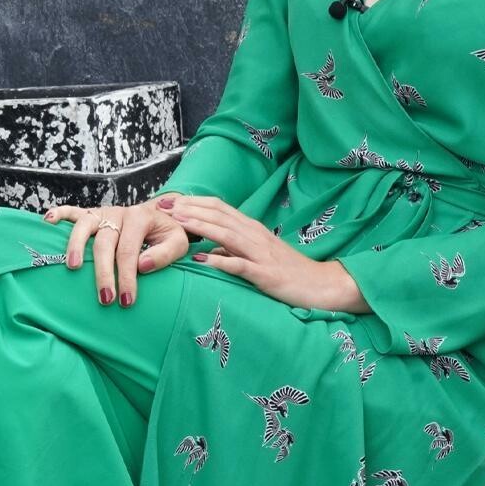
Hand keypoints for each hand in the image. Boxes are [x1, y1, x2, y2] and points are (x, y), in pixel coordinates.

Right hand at [42, 198, 191, 308]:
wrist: (161, 215)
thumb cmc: (166, 233)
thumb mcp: (178, 242)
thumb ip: (165, 254)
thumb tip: (142, 266)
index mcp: (140, 217)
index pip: (129, 251)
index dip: (127, 277)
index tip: (127, 301)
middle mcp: (118, 213)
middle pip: (105, 243)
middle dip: (103, 273)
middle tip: (105, 299)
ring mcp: (103, 213)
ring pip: (84, 226)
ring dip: (75, 246)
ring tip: (72, 267)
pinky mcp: (93, 214)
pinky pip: (72, 211)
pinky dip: (59, 214)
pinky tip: (47, 222)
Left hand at [161, 195, 365, 311]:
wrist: (320, 284)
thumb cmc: (287, 271)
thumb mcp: (256, 256)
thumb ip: (232, 251)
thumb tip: (206, 252)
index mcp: (251, 228)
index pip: (218, 207)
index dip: (193, 202)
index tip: (169, 201)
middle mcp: (255, 235)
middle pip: (218, 215)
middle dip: (189, 209)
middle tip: (163, 206)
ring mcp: (261, 253)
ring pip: (226, 234)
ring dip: (200, 226)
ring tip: (177, 222)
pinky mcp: (266, 274)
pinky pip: (240, 265)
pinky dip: (220, 261)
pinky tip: (201, 260)